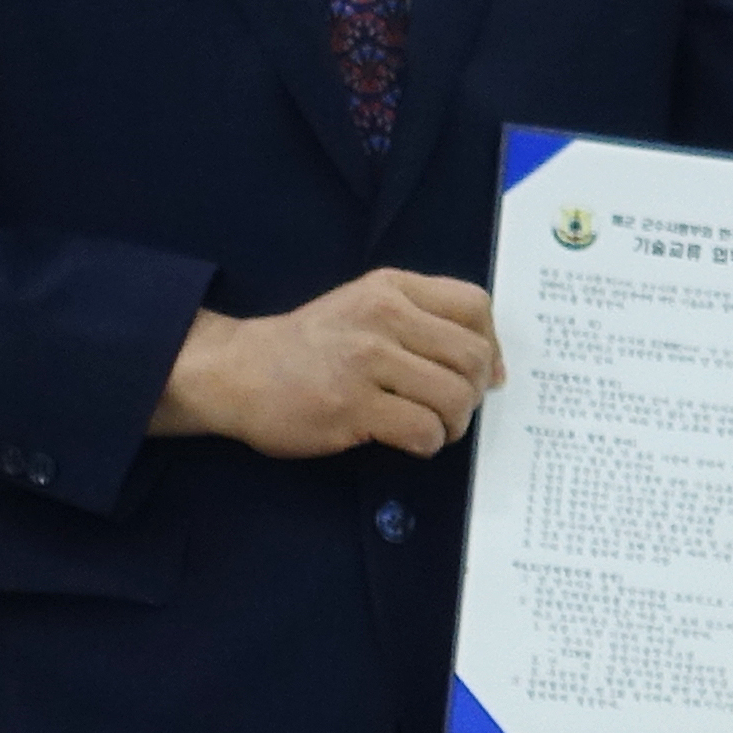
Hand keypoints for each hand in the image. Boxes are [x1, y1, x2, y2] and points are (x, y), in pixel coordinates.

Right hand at [151, 271, 500, 456]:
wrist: (239, 370)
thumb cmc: (311, 345)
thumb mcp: (366, 306)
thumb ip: (424, 323)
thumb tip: (493, 369)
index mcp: (392, 288)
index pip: (474, 305)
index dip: (490, 344)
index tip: (481, 372)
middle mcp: (384, 316)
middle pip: (471, 356)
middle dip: (473, 393)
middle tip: (452, 409)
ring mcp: (367, 360)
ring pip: (453, 396)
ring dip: (453, 423)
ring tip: (432, 428)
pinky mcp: (351, 405)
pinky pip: (422, 429)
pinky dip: (428, 444)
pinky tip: (409, 441)